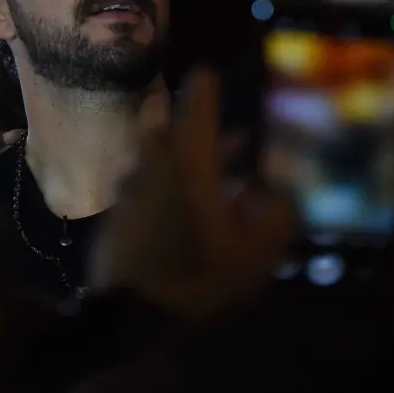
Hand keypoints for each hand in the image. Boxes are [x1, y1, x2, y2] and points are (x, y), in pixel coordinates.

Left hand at [90, 69, 294, 322]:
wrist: (131, 319)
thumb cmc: (201, 273)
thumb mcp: (258, 249)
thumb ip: (277, 213)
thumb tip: (280, 193)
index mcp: (189, 157)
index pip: (197, 100)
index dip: (208, 83)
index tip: (212, 73)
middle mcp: (154, 161)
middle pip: (166, 122)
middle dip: (187, 118)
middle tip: (209, 123)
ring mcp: (129, 188)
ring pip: (153, 155)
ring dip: (176, 155)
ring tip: (205, 173)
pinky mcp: (114, 216)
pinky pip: (142, 186)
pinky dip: (161, 186)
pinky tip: (179, 210)